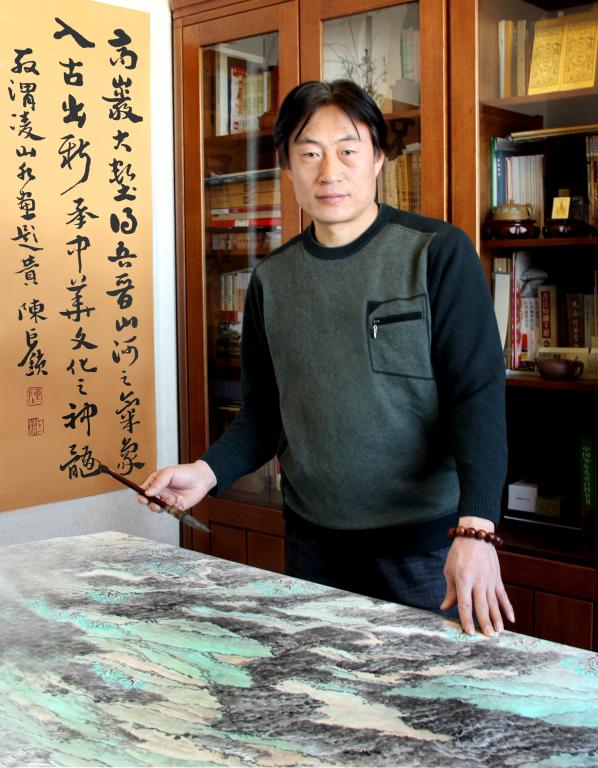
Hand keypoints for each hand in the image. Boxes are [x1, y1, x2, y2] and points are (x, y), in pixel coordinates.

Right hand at [138, 460, 216, 513]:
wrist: (202, 479)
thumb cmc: (186, 472)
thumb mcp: (170, 473)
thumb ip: (158, 483)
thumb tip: (147, 493)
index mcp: (156, 482)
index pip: (143, 490)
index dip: (141, 496)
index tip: (144, 499)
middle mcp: (160, 491)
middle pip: (149, 502)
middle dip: (152, 505)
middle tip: (157, 505)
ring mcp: (167, 499)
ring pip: (159, 508)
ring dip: (164, 506)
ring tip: (172, 500)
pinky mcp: (176, 506)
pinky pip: (170, 511)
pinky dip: (174, 507)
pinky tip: (180, 500)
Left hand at [440, 516, 514, 635]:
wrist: (475, 536)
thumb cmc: (459, 553)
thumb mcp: (449, 571)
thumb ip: (450, 591)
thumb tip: (445, 608)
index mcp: (463, 580)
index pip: (465, 604)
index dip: (466, 619)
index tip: (469, 632)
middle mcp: (478, 582)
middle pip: (482, 606)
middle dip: (485, 623)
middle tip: (488, 637)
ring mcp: (489, 580)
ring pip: (494, 603)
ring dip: (497, 619)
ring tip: (499, 632)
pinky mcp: (497, 578)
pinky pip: (503, 595)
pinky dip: (507, 607)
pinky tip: (511, 618)